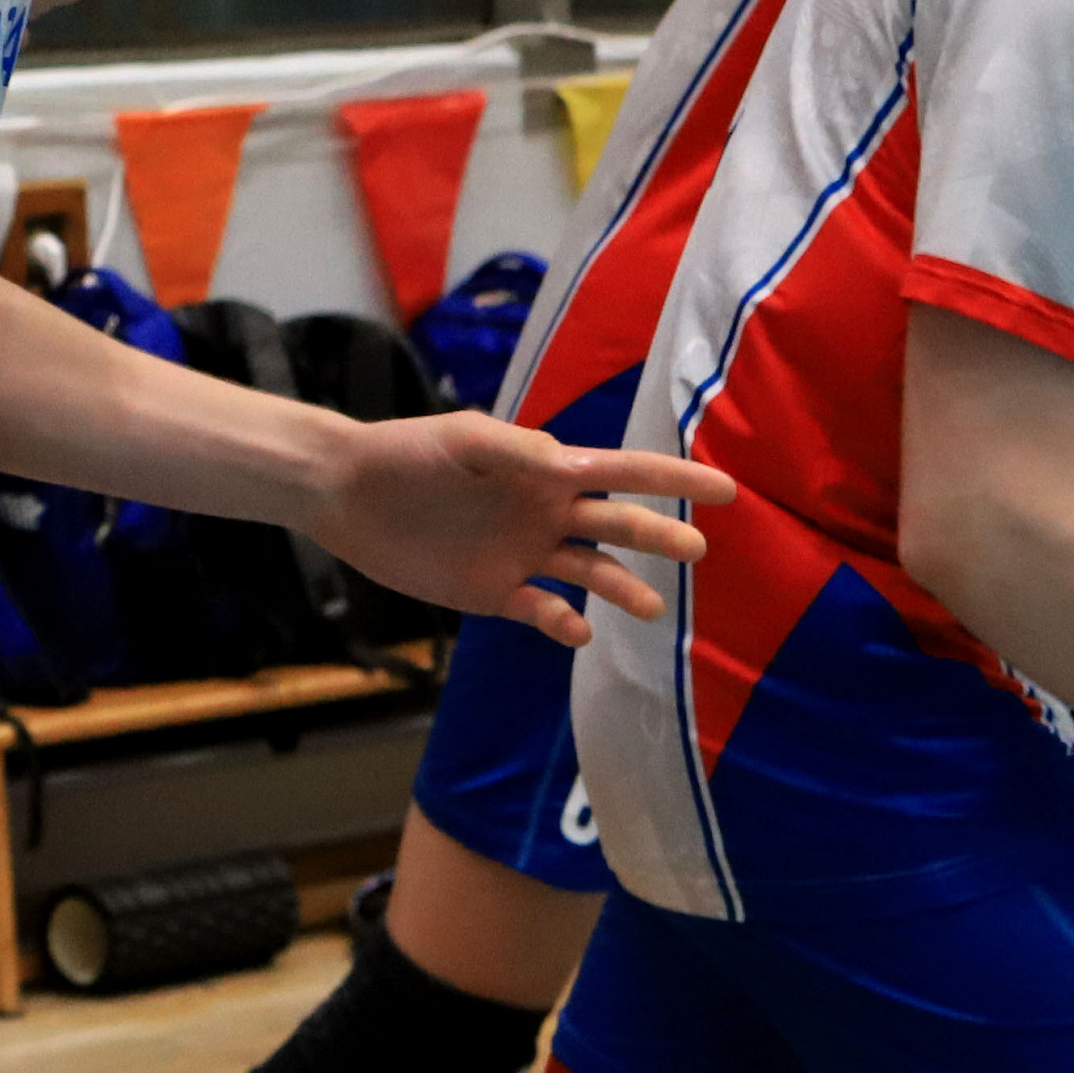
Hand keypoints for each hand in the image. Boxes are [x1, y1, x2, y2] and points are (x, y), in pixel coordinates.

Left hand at [305, 414, 729, 640]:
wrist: (349, 493)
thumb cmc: (407, 453)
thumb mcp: (462, 441)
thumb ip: (515, 451)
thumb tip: (571, 463)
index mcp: (546, 469)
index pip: (623, 472)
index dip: (673, 479)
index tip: (724, 488)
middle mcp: (546, 513)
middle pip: (617, 525)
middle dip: (658, 534)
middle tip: (695, 549)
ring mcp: (524, 554)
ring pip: (591, 573)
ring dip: (623, 587)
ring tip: (651, 608)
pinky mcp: (496, 592)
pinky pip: (543, 611)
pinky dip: (564, 623)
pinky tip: (578, 630)